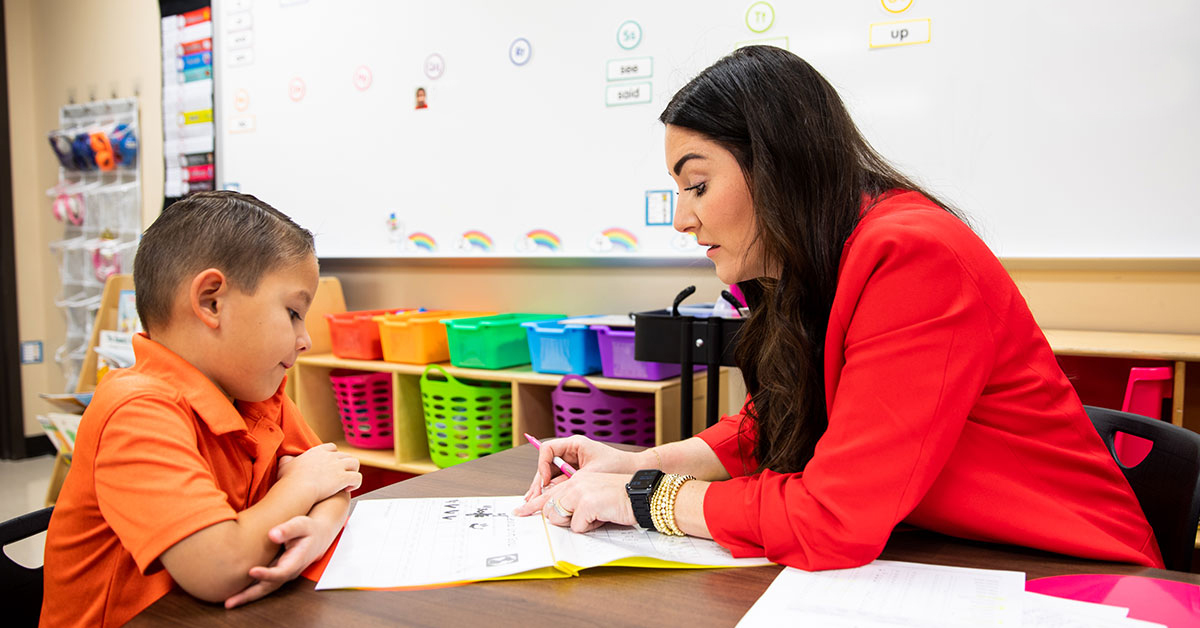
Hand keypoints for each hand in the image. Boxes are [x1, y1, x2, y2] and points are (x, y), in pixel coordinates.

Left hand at [223, 513, 337, 607]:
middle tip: (230, 602)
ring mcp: (281, 574)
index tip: (251, 571)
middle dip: (249, 595)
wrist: (317, 537)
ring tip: (228, 602)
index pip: (281, 572)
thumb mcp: (302, 524)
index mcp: (296, 561)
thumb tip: (273, 534)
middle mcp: (288, 572)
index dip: (267, 574)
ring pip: (264, 588)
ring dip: (246, 596)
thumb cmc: (308, 529)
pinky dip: (248, 590)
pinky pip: (261, 584)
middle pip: (269, 587)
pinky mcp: (275, 573)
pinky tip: (234, 593)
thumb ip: (288, 529)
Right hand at [277, 443, 361, 502]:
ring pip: (355, 463)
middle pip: (345, 455)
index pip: (332, 448)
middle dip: (346, 465)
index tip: (332, 464)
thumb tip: (285, 459)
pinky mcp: (343, 477)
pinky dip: (355, 483)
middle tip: (341, 476)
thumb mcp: (285, 465)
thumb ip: (287, 460)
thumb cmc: (289, 480)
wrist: (297, 488)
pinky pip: (357, 477)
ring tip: (348, 482)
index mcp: (317, 451)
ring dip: (353, 471)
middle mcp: (330, 456)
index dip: (334, 455)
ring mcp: (338, 466)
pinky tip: (348, 489)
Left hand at [513, 471, 635, 532]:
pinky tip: (604, 516)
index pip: (550, 492)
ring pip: (560, 518)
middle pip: (551, 509)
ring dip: (578, 523)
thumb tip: (558, 516)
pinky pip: (577, 527)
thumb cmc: (623, 499)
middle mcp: (575, 483)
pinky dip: (591, 527)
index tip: (520, 511)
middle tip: (585, 514)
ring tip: (598, 513)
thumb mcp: (595, 497)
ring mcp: (579, 492)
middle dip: (564, 519)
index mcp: (577, 480)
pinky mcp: (586, 503)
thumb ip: (576, 503)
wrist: (642, 496)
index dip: (533, 504)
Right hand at [522, 435, 648, 500]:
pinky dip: (552, 493)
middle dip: (538, 482)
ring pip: (550, 476)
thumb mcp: (592, 473)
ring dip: (542, 489)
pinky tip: (544, 502)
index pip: (548, 449)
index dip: (542, 465)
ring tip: (532, 502)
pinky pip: (559, 483)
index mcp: (574, 444)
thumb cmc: (618, 466)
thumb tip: (550, 491)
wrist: (634, 471)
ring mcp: (572, 464)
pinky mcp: (575, 475)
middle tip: (531, 497)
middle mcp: (571, 452)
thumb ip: (570, 481)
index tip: (545, 481)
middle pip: (546, 465)